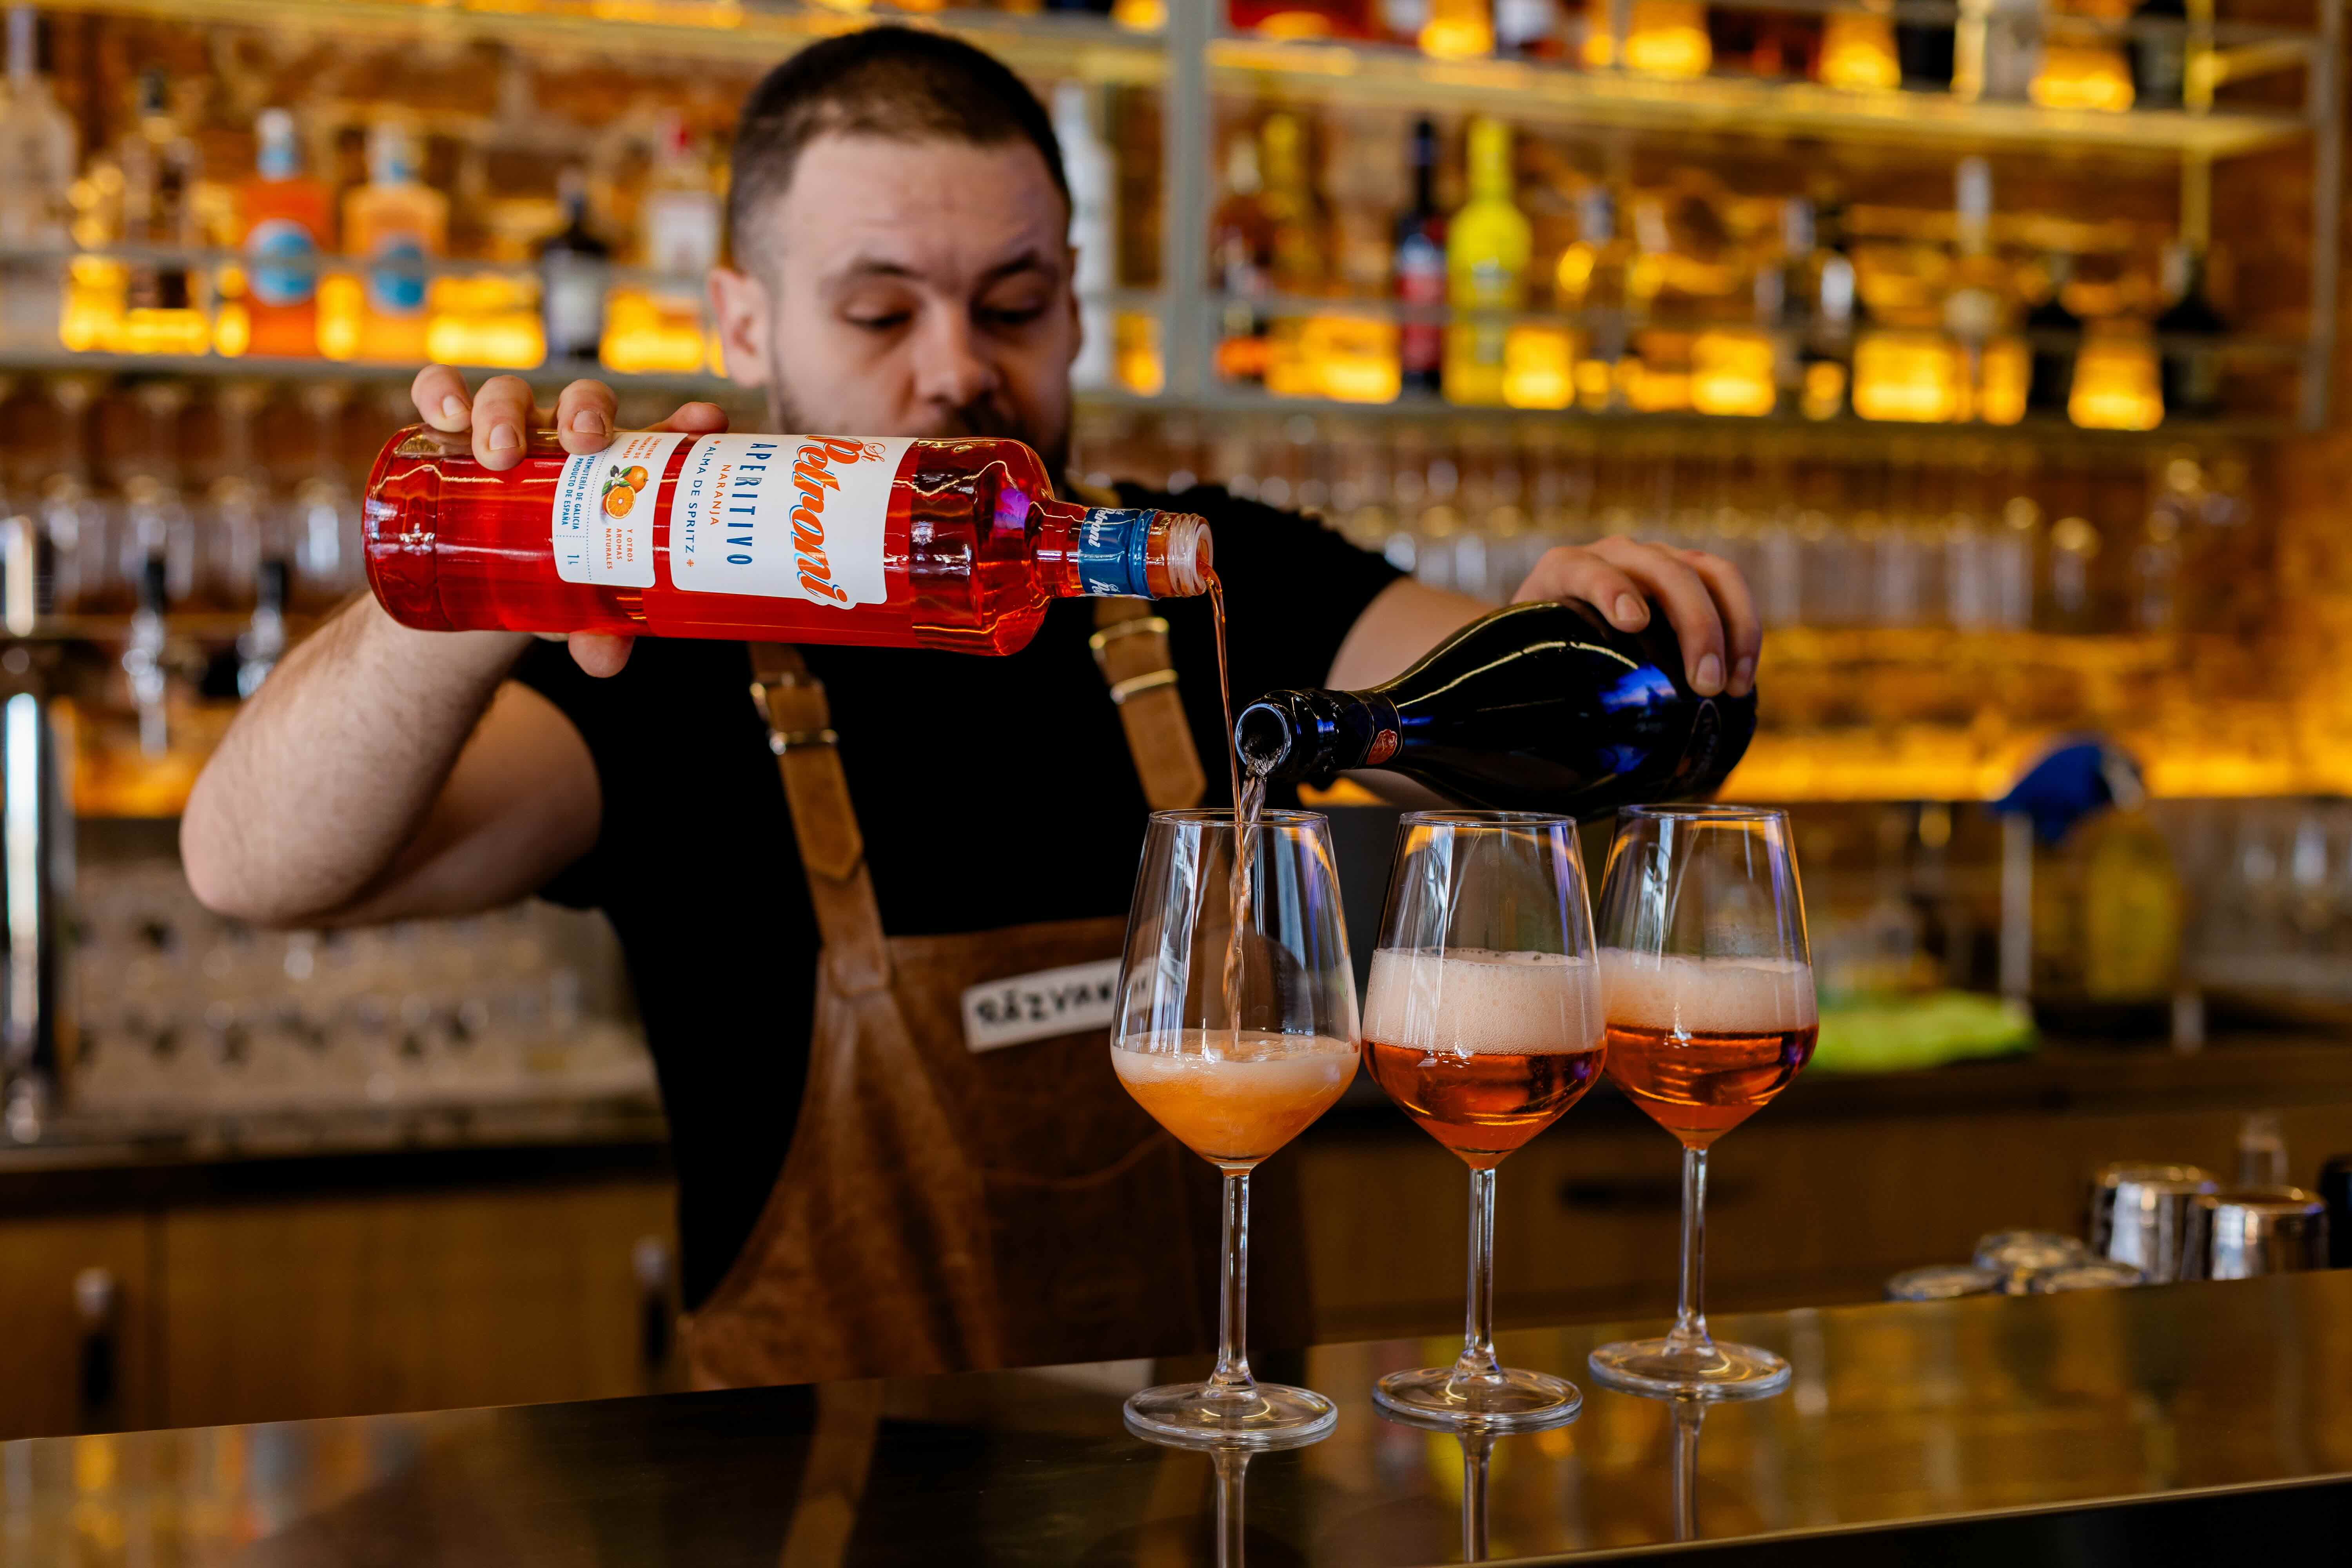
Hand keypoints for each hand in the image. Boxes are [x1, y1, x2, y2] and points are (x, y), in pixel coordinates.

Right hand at [409, 366, 728, 677]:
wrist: (487, 582)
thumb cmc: (554, 581)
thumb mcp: (579, 609)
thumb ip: (597, 632)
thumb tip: (602, 661)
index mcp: (616, 470)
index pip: (657, 433)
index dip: (683, 422)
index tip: (705, 423)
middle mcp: (565, 439)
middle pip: (582, 401)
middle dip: (583, 410)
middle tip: (583, 440)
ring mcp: (511, 429)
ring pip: (511, 392)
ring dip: (506, 410)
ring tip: (501, 450)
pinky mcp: (453, 435)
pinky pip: (441, 395)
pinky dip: (440, 393)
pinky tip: (446, 417)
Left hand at [1512, 536, 1760, 698]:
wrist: (1553, 636)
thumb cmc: (1538, 661)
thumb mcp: (1524, 669)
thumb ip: (1523, 692)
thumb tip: (1515, 747)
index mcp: (1562, 571)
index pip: (1584, 567)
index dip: (1609, 587)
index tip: (1632, 622)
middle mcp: (1613, 555)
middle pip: (1662, 569)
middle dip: (1692, 624)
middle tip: (1704, 685)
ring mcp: (1656, 560)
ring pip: (1706, 572)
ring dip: (1729, 626)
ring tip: (1732, 687)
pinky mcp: (1690, 573)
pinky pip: (1727, 586)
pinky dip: (1743, 629)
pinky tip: (1744, 678)